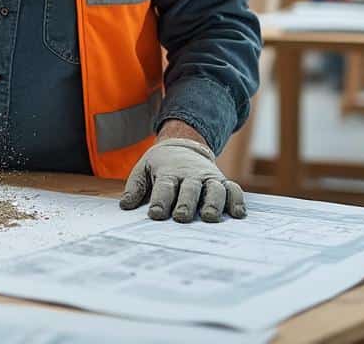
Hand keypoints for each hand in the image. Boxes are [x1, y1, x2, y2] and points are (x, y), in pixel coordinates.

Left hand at [120, 128, 245, 222]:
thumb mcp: (143, 170)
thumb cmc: (160, 165)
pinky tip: (238, 214)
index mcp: (169, 173)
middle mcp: (191, 175)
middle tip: (181, 217)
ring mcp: (208, 178)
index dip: (159, 200)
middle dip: (186, 203)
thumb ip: (135, 188)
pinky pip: (233, 189)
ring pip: (215, 189)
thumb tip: (125, 206)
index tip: (155, 214)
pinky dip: (237, 200)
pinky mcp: (222, 181)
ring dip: (213, 203)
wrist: (183, 145)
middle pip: (190, 188)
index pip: (164, 186)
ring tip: (210, 217)